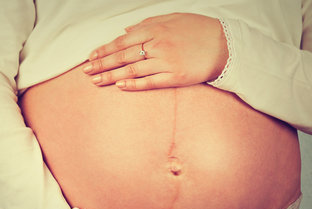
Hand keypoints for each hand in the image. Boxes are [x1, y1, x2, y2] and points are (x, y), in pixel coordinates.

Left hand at [83, 13, 228, 89]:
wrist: (225, 45)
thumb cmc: (199, 30)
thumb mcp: (173, 18)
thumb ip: (148, 24)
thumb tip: (126, 30)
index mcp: (155, 29)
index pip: (122, 41)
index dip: (105, 50)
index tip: (91, 57)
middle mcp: (158, 45)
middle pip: (123, 56)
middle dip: (102, 64)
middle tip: (86, 72)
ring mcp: (166, 62)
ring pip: (132, 70)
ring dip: (112, 76)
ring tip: (97, 82)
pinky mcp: (175, 77)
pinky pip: (150, 82)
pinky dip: (134, 85)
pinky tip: (121, 86)